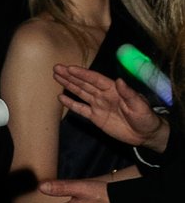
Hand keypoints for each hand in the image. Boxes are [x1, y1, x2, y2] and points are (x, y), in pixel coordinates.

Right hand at [53, 61, 167, 151]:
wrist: (145, 134)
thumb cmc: (145, 117)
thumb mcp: (139, 105)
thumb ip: (129, 93)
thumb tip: (119, 80)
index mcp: (113, 90)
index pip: (95, 79)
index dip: (83, 74)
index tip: (70, 68)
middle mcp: (103, 95)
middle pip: (84, 83)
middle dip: (70, 76)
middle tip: (57, 68)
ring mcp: (98, 105)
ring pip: (80, 93)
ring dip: (68, 85)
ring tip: (56, 76)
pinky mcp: (96, 117)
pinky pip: (81, 109)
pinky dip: (71, 104)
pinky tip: (60, 98)